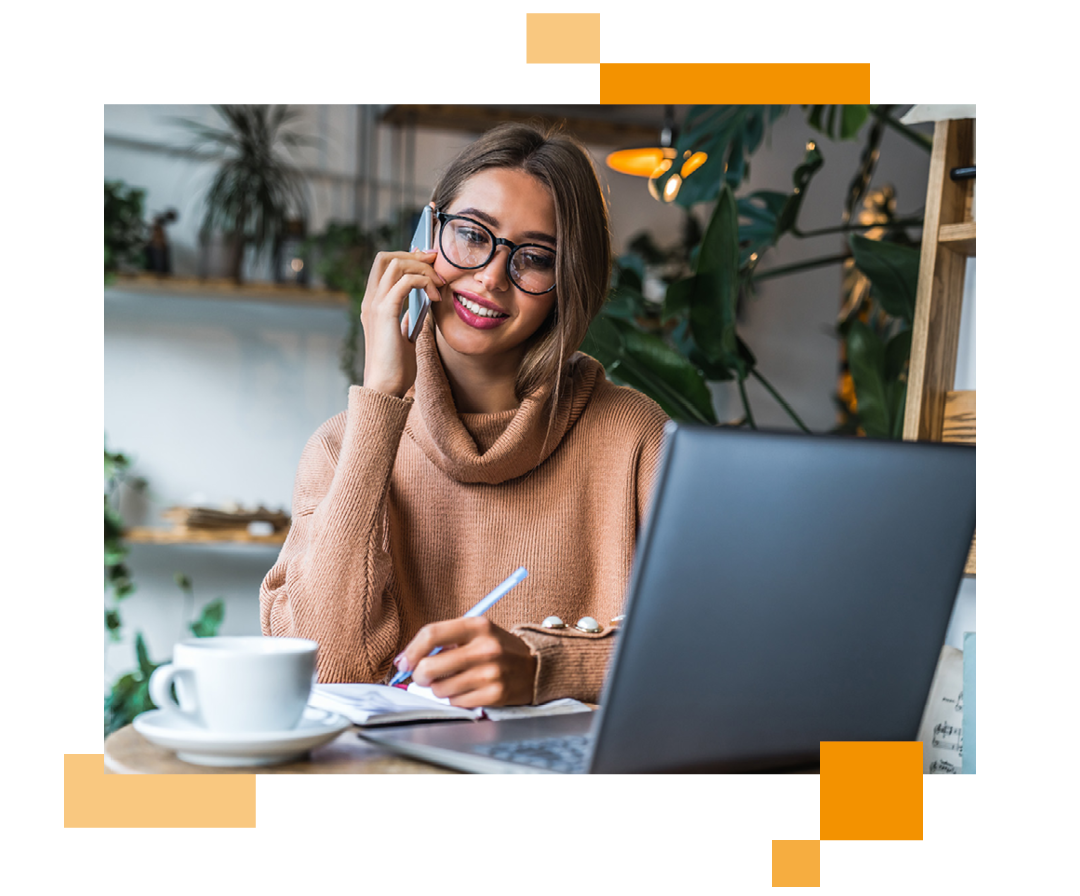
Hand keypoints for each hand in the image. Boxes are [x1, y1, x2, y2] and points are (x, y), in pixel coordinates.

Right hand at [360, 246, 443, 395]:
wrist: (386, 387)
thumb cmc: (395, 367)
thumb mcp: (403, 337)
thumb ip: (406, 320)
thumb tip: (418, 309)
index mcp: (374, 304)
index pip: (384, 265)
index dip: (407, 257)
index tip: (431, 262)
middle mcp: (371, 300)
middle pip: (386, 257)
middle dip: (414, 255)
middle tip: (437, 264)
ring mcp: (375, 305)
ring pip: (396, 264)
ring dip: (423, 268)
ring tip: (440, 285)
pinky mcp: (385, 312)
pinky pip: (405, 281)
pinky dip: (423, 281)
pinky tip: (435, 297)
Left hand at [394, 617, 537, 707]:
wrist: (535, 666)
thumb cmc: (496, 649)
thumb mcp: (476, 632)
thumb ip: (445, 641)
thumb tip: (407, 661)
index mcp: (477, 625)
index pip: (432, 633)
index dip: (411, 651)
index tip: (403, 662)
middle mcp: (485, 648)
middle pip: (430, 666)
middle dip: (420, 676)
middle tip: (424, 677)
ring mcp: (490, 673)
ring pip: (440, 689)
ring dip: (440, 689)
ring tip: (454, 682)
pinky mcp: (494, 695)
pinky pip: (456, 703)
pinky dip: (456, 699)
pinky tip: (468, 691)